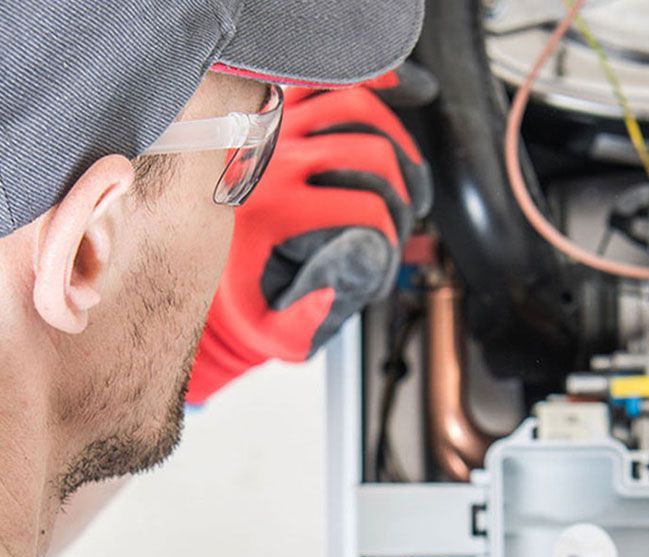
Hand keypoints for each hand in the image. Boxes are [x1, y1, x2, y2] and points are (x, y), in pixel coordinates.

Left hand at [187, 80, 429, 403]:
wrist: (187, 257)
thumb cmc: (237, 292)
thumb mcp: (269, 326)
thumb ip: (306, 321)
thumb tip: (335, 291)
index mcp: (275, 210)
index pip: (366, 207)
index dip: (392, 233)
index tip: (387, 247)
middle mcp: (272, 161)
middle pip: (370, 152)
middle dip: (402, 187)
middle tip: (403, 210)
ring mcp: (273, 128)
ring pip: (354, 105)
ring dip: (394, 138)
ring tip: (402, 169)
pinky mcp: (273, 110)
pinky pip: (324, 81)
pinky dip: (363, 80)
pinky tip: (390, 90)